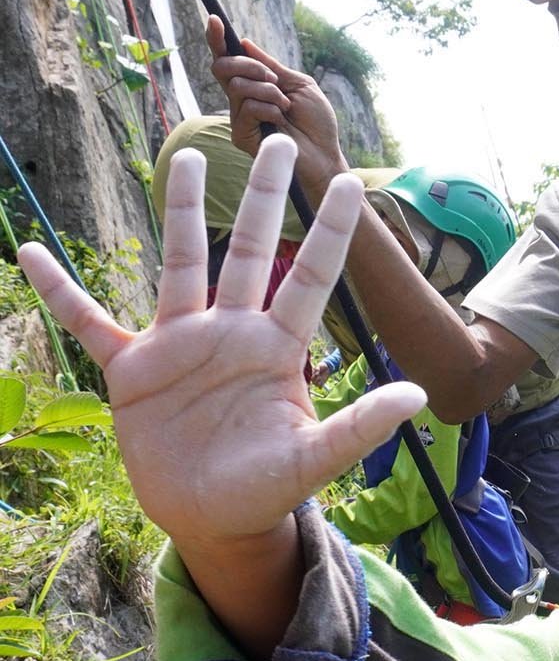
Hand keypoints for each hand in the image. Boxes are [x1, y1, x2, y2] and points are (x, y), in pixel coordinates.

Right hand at [16, 136, 423, 547]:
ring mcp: (180, 345)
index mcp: (278, 350)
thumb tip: (417, 395)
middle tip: (279, 141)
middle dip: (264, 197)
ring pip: (179, 263)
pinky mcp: (132, 369)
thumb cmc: (267, 490)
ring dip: (178, 212)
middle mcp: (232, 333)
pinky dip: (62, 293)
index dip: (330, 233)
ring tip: (184, 158)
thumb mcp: (314, 460)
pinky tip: (31, 253)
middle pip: (250, 250)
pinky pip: (89, 322)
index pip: (310, 278)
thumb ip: (360, 426)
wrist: (212, 520)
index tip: (349, 184)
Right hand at [207, 17, 348, 194]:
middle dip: (250, 66)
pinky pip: (246, 108)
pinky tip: (281, 120)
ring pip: (237, 86)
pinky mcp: (241, 136)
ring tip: (285, 107)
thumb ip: (272, 66)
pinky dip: (269, 108)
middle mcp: (242, 100)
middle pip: (223, 67)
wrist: (325, 154)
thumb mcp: (298, 85)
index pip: (228, 61)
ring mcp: (239, 118)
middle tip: (273, 79)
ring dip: (268, 91)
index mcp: (254, 86)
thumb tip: (244, 43)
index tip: (216, 22)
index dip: (218, 41)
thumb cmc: (316, 123)